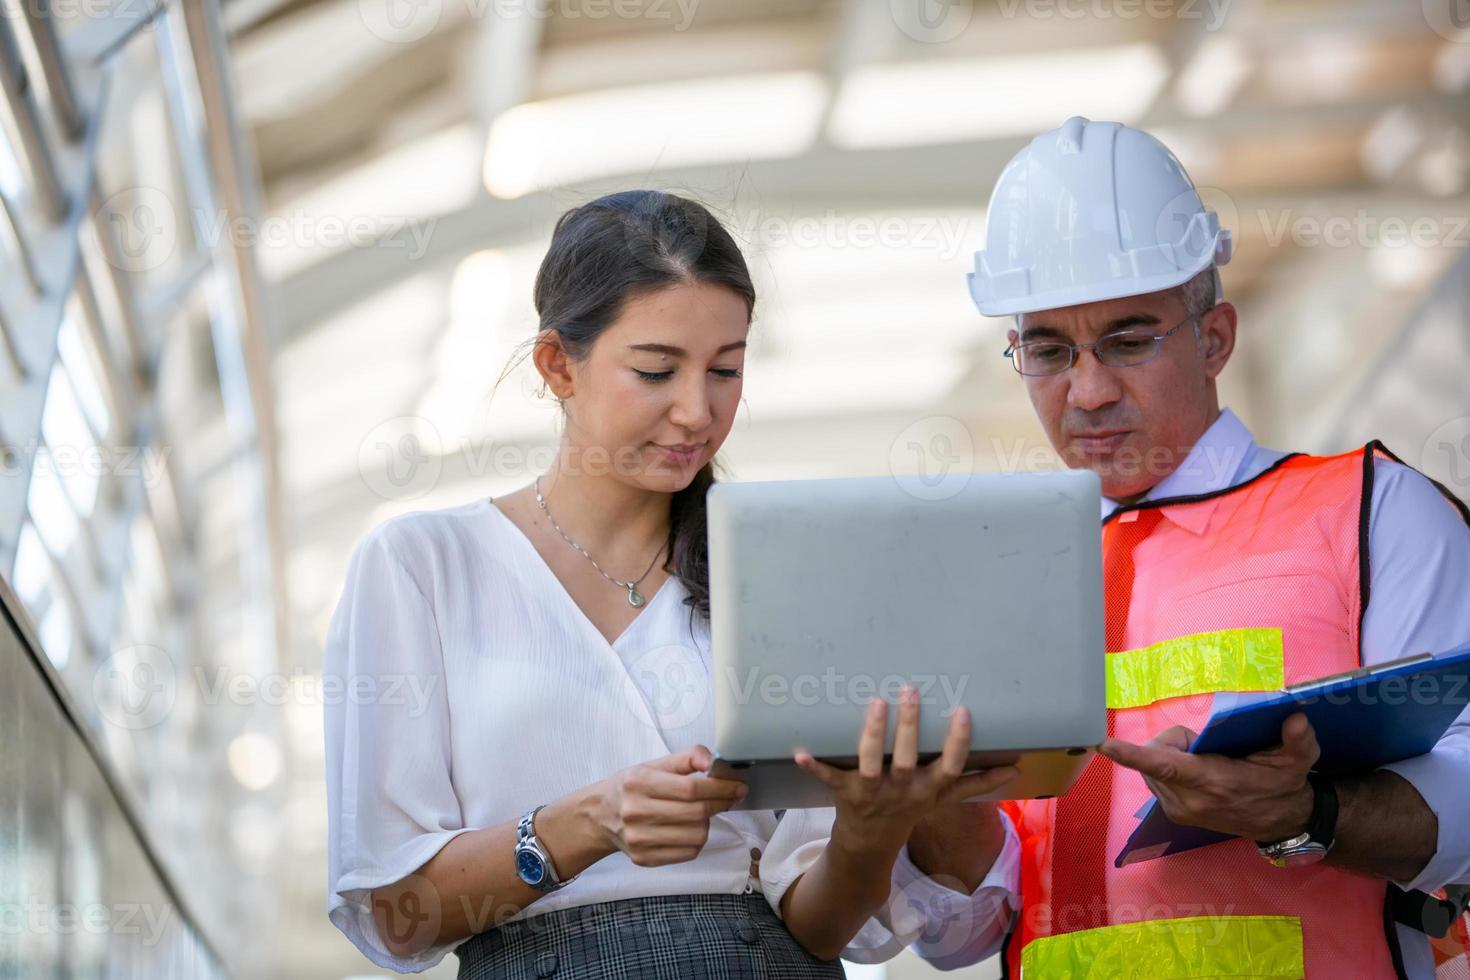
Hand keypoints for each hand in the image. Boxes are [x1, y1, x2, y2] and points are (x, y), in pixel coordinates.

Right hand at [590, 745, 747, 866]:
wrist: (600, 815)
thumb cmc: (632, 787)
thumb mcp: (654, 764)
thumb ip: (686, 758)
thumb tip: (713, 761)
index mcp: (639, 782)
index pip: (691, 788)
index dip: (720, 787)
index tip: (738, 786)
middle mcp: (636, 811)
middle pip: (696, 813)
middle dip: (721, 803)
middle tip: (732, 797)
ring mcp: (639, 838)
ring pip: (696, 835)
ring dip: (708, 823)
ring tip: (701, 813)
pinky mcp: (644, 858)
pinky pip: (688, 853)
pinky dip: (697, 841)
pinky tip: (689, 829)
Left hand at [795, 687, 1020, 857]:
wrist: (869, 845)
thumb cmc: (910, 810)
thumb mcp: (946, 799)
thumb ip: (978, 783)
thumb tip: (1016, 769)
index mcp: (928, 788)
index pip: (950, 766)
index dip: (957, 741)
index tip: (962, 710)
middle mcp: (902, 789)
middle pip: (909, 759)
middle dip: (910, 727)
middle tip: (910, 690)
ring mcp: (872, 791)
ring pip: (872, 762)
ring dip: (872, 735)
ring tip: (875, 703)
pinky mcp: (845, 790)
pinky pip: (828, 778)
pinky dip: (814, 766)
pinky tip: (800, 751)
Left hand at [1099, 712, 1318, 842]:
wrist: (1282, 822)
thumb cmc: (1284, 785)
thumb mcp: (1298, 760)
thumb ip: (1298, 740)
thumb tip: (1295, 719)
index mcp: (1214, 783)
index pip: (1164, 765)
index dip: (1132, 754)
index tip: (1103, 744)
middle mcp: (1189, 801)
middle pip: (1157, 753)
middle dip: (1177, 742)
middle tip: (1209, 748)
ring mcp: (1178, 810)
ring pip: (1154, 764)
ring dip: (1173, 756)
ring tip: (1207, 764)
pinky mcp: (1173, 813)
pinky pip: (1157, 777)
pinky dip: (1171, 768)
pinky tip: (1197, 774)